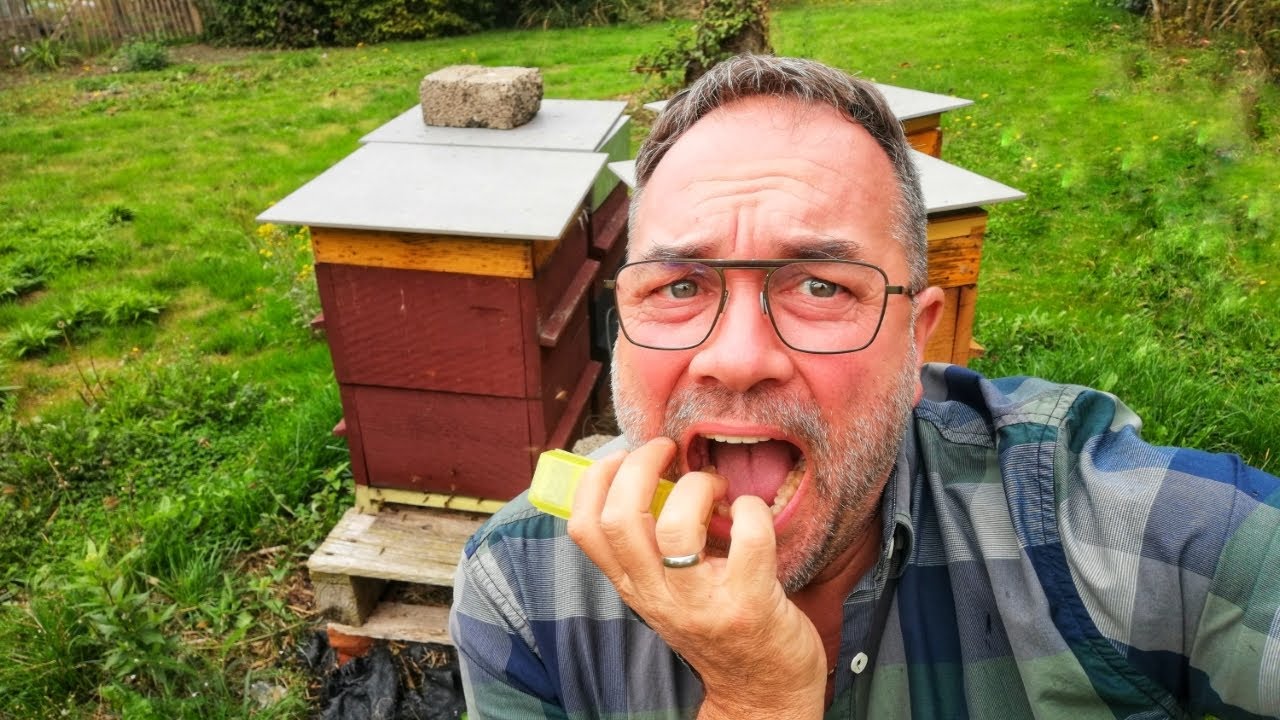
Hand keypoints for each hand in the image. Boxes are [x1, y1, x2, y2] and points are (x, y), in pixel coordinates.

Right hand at [566, 438, 826, 718]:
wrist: (760, 696)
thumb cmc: (716, 628)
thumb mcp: (664, 593)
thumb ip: (648, 549)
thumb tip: (641, 477)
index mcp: (632, 586)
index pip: (584, 528)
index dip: (597, 479)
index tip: (625, 456)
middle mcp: (657, 596)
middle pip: (620, 519)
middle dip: (642, 466)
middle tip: (669, 451)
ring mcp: (701, 604)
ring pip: (675, 528)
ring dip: (697, 486)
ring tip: (714, 486)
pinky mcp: (749, 606)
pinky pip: (749, 540)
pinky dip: (752, 510)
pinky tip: (751, 511)